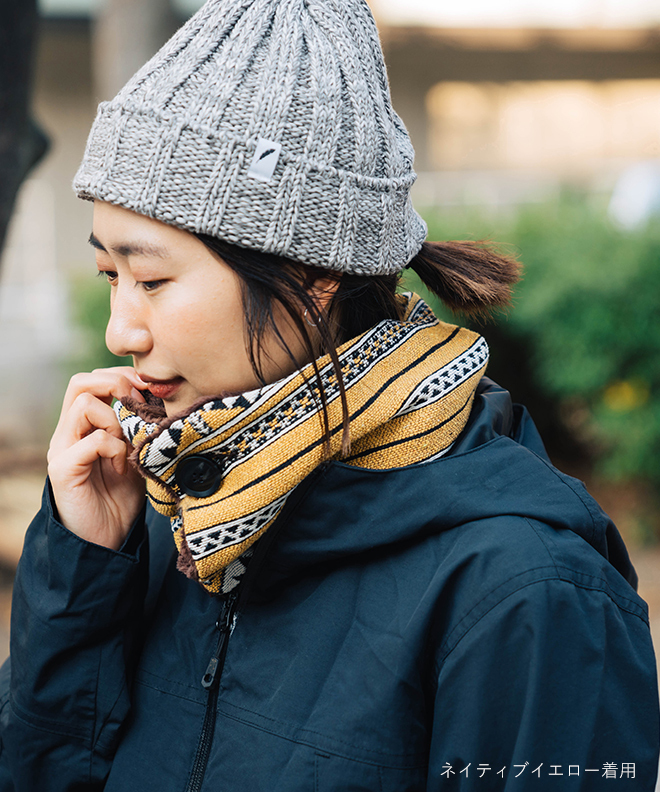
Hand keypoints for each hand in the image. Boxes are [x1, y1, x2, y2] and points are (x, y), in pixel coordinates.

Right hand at [47, 367, 147, 549]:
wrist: (106, 541)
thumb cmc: (122, 498)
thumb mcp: (135, 454)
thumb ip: (137, 428)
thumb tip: (156, 398)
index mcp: (83, 426)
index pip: (91, 381)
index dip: (121, 377)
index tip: (148, 389)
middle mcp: (68, 433)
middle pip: (81, 383)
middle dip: (116, 384)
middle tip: (140, 403)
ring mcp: (62, 449)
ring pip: (85, 405)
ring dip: (116, 419)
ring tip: (127, 445)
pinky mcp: (62, 469)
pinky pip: (93, 440)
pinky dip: (115, 448)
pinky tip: (122, 467)